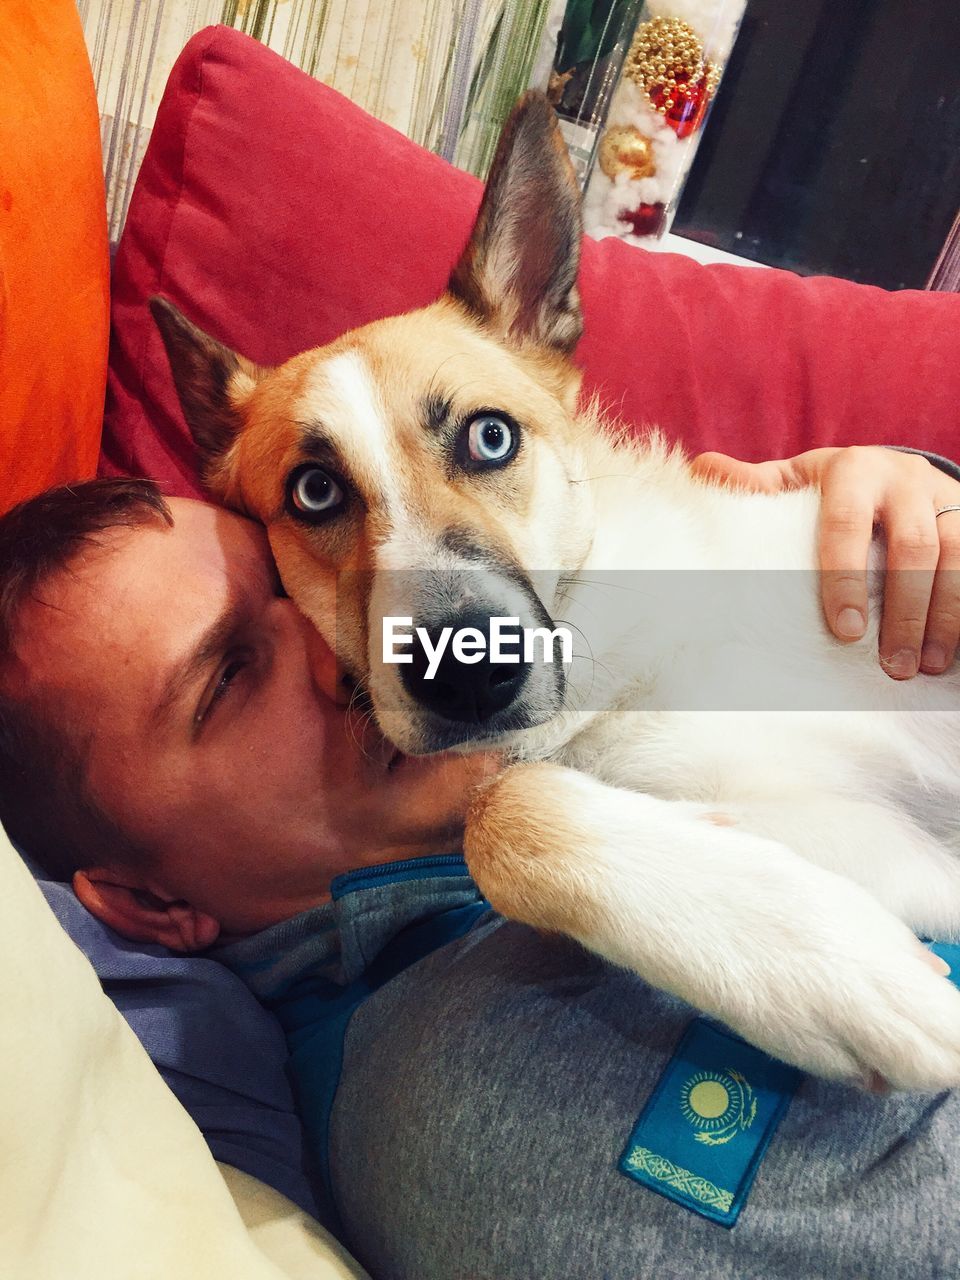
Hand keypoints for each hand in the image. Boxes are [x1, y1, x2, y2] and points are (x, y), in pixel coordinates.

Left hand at [692, 446, 959, 677]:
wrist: (903, 471)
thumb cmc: (837, 488)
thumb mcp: (799, 480)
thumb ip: (757, 485)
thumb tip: (700, 469)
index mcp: (855, 470)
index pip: (847, 523)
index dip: (845, 577)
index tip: (844, 630)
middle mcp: (908, 481)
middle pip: (915, 548)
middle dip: (905, 611)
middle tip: (892, 666)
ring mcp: (950, 501)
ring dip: (946, 617)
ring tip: (927, 667)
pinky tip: (957, 652)